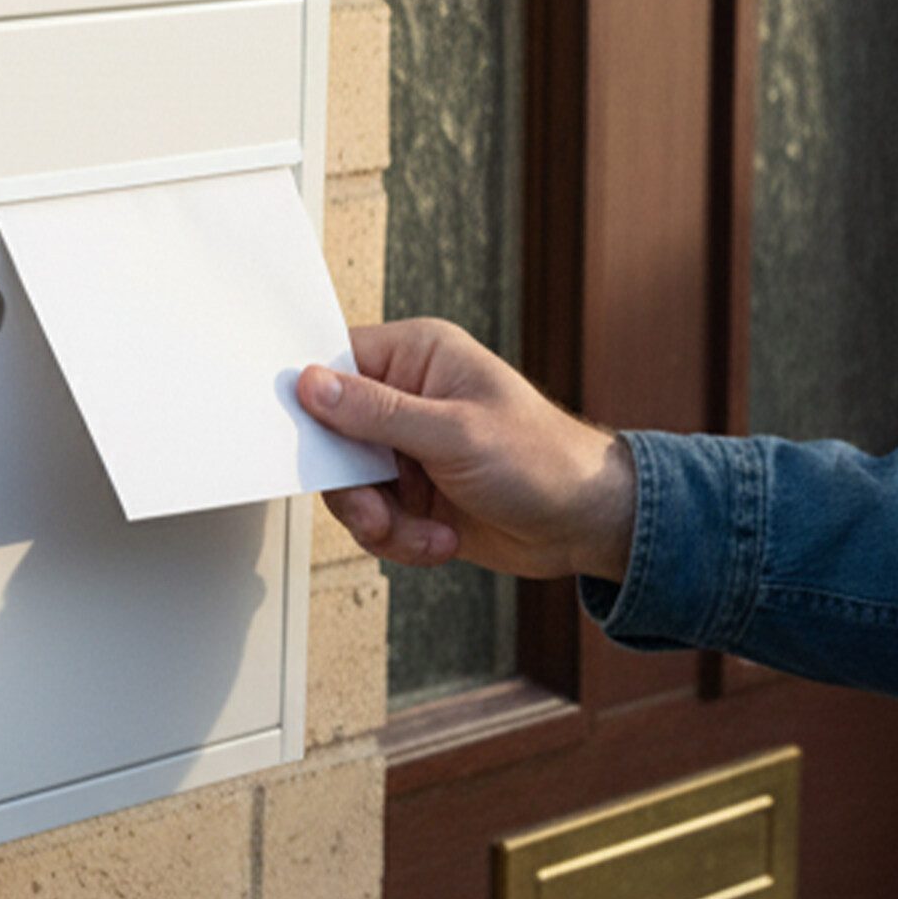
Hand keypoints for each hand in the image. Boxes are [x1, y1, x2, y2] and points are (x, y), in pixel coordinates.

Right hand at [297, 319, 637, 583]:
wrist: (586, 524)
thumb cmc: (542, 461)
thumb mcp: (454, 434)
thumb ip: (377, 412)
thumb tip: (311, 384)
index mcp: (419, 357)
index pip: (339, 362)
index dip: (314, 402)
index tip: (311, 442)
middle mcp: (408, 399)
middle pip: (333, 435)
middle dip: (353, 487)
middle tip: (377, 512)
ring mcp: (409, 449)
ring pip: (349, 487)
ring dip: (381, 522)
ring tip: (422, 534)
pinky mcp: (413, 495)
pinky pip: (374, 520)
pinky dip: (401, 540)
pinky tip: (440, 541)